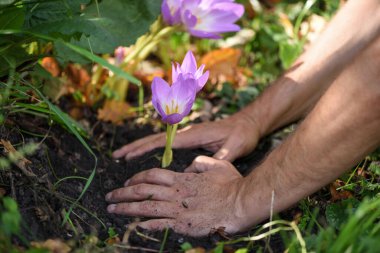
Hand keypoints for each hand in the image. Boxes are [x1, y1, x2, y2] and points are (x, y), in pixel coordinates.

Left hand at [105, 156, 249, 235]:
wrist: (241, 202)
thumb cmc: (231, 183)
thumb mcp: (217, 164)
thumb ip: (200, 163)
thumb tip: (188, 166)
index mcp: (182, 179)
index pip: (153, 175)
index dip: (136, 178)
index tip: (127, 182)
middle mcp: (176, 192)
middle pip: (143, 190)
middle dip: (123, 193)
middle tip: (109, 196)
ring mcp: (178, 209)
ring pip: (145, 206)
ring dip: (126, 208)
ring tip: (112, 209)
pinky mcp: (183, 224)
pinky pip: (159, 224)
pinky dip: (144, 224)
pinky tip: (133, 225)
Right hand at [112, 112, 260, 161]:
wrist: (248, 123)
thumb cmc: (242, 134)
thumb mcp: (235, 147)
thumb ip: (220, 158)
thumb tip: (200, 172)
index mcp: (193, 134)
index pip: (163, 142)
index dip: (144, 148)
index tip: (128, 155)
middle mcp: (187, 133)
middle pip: (155, 139)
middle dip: (135, 146)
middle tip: (116, 154)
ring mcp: (188, 135)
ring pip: (159, 141)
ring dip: (141, 147)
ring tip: (124, 155)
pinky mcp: (191, 139)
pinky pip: (167, 144)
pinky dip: (153, 148)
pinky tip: (147, 156)